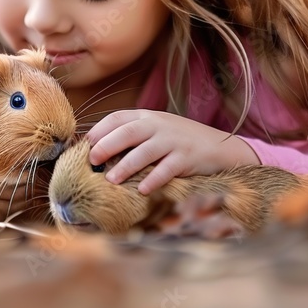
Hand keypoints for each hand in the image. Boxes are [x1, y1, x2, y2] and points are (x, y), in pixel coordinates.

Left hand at [86, 110, 259, 194]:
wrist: (221, 147)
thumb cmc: (181, 142)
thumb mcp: (158, 131)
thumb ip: (134, 137)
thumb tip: (99, 152)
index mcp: (148, 117)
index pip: (118, 117)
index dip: (100, 129)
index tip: (87, 143)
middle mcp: (159, 125)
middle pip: (128, 132)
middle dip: (107, 145)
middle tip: (92, 160)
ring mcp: (174, 141)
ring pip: (144, 152)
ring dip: (125, 166)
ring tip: (111, 179)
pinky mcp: (187, 158)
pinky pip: (167, 169)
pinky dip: (153, 180)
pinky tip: (142, 190)